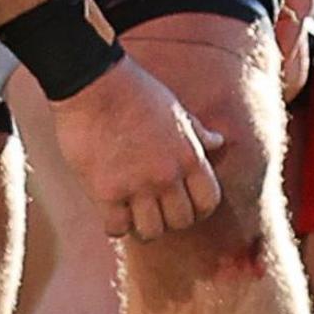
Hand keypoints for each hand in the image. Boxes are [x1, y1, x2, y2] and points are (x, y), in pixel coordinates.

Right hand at [47, 56, 224, 239]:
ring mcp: (137, 185)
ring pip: (152, 231)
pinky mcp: (105, 190)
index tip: (184, 206)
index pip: (208, 203)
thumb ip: (198, 134)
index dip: (198, 210)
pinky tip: (111, 214)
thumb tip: (218, 141)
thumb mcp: (178, 112)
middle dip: (169, 220)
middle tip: (155, 212)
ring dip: (143, 227)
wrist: (94, 82)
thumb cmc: (136, 92)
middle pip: (181, 221)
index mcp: (191, 159)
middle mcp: (169, 177)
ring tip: (133, 217)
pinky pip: (116, 227)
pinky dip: (115, 226)